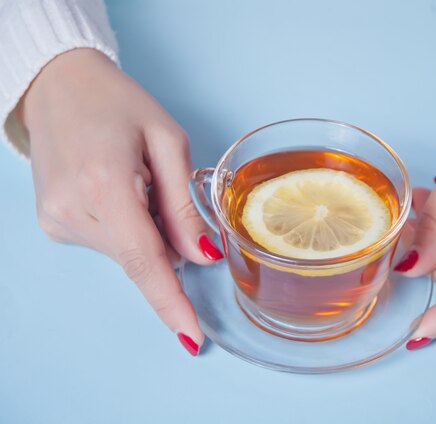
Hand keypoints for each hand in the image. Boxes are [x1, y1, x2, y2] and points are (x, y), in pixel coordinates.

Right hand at [19, 48, 221, 355]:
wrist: (58, 85)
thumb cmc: (118, 104)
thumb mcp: (167, 142)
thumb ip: (183, 207)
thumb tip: (202, 259)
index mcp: (106, 184)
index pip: (145, 261)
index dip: (171, 302)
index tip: (192, 338)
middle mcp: (73, 211)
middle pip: (143, 257)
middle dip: (169, 238)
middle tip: (159, 185)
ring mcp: (57, 222)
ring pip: (127, 253)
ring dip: (145, 230)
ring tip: (133, 179)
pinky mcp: (53, 225)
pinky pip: (108, 243)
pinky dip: (126, 227)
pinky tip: (117, 189)